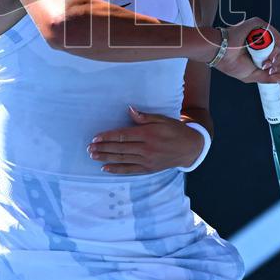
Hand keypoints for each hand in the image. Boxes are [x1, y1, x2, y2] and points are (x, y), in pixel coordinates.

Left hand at [88, 106, 204, 173]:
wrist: (190, 148)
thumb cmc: (175, 130)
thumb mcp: (162, 119)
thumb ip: (145, 117)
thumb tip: (130, 110)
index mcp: (148, 134)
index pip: (123, 135)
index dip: (108, 137)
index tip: (96, 137)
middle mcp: (146, 148)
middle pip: (120, 148)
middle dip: (103, 148)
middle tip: (89, 148)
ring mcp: (147, 160)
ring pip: (123, 159)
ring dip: (106, 158)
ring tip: (93, 156)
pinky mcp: (148, 169)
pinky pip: (130, 170)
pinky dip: (117, 169)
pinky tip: (106, 168)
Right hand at [212, 18, 279, 86]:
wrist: (220, 54)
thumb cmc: (232, 64)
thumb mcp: (254, 76)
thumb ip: (271, 78)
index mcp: (262, 53)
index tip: (273, 73)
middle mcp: (263, 42)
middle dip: (279, 64)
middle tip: (267, 69)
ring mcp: (262, 34)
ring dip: (277, 58)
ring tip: (266, 64)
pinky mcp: (259, 26)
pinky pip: (276, 35)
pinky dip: (276, 48)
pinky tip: (269, 56)